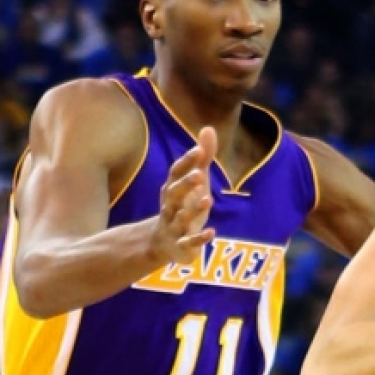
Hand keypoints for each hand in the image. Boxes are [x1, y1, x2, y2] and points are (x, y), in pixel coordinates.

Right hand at [152, 127, 216, 263]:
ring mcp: (174, 227)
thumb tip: (208, 128)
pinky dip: (199, 239)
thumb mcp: (195, 182)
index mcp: (172, 189)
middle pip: (174, 194)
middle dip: (185, 185)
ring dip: (193, 210)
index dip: (186, 162)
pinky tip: (212, 232)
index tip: (198, 150)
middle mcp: (170, 206)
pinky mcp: (181, 246)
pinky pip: (189, 242)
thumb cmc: (182, 205)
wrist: (163, 243)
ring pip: (181, 218)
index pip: (175, 173)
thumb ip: (203, 158)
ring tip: (208, 199)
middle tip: (199, 174)